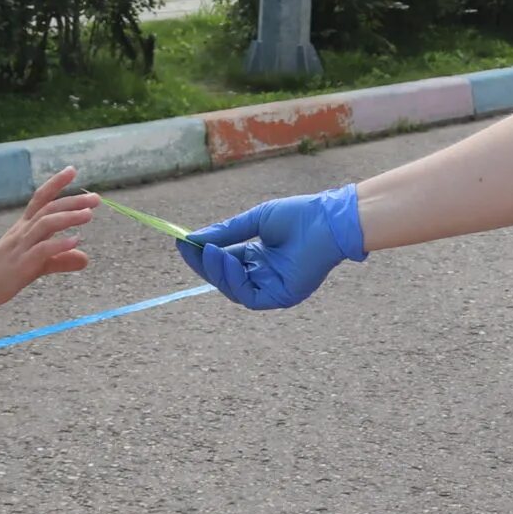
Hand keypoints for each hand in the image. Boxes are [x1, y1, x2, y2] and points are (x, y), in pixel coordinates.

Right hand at [0, 167, 96, 306]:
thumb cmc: (4, 273)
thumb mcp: (37, 264)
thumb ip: (60, 259)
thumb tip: (85, 258)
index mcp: (24, 227)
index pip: (41, 198)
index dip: (55, 183)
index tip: (72, 170)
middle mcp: (23, 232)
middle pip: (49, 209)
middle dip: (72, 201)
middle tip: (96, 198)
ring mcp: (21, 247)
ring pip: (45, 224)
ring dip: (68, 217)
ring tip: (89, 214)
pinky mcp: (21, 264)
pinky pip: (41, 250)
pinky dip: (58, 244)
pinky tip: (75, 242)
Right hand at [177, 186, 365, 310]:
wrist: (328, 220)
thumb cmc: (299, 216)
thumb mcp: (255, 221)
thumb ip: (226, 232)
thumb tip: (194, 239)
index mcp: (259, 257)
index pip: (225, 260)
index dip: (204, 254)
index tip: (184, 242)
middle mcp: (264, 275)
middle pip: (225, 277)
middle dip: (205, 264)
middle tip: (188, 248)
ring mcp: (272, 287)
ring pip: (233, 289)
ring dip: (216, 271)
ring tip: (207, 251)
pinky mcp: (281, 297)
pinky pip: (248, 296)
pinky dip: (233, 279)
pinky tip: (226, 259)